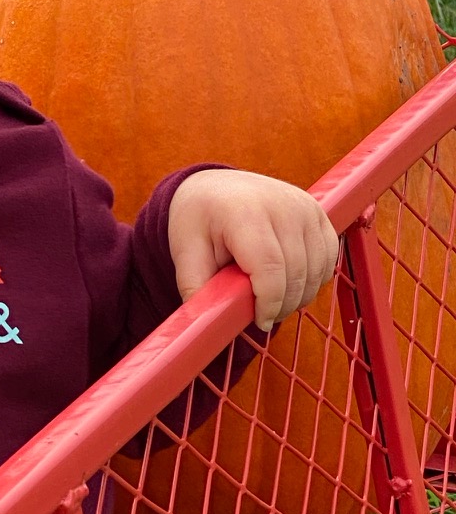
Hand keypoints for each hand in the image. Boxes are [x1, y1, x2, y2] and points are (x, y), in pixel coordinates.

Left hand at [168, 169, 339, 331]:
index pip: (270, 268)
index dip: (269, 303)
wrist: (216, 188)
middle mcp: (281, 205)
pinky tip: (291, 283)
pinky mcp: (318, 213)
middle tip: (263, 315)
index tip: (260, 321)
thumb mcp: (185, 253)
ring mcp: (305, 207)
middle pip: (296, 272)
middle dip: (282, 305)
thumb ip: (196, 289)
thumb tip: (205, 325)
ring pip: (316, 269)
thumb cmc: (199, 222)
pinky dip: (313, 279)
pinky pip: (328, 258)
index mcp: (244, 212)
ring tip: (273, 300)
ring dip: (299, 295)